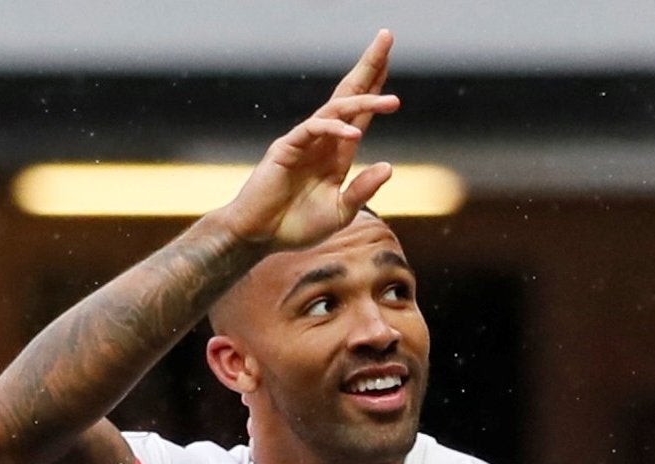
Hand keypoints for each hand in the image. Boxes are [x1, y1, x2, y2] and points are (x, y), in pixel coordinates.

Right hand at [220, 29, 400, 249]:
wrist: (261, 236)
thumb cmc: (298, 226)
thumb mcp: (341, 212)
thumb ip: (363, 191)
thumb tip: (389, 167)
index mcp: (336, 153)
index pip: (360, 113)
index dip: (375, 88)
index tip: (390, 61)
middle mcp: (323, 140)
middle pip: (349, 95)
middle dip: (369, 67)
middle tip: (387, 37)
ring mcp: (304, 141)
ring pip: (336, 110)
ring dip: (364, 102)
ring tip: (392, 101)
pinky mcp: (286, 148)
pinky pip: (313, 131)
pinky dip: (334, 130)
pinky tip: (354, 134)